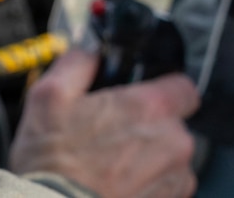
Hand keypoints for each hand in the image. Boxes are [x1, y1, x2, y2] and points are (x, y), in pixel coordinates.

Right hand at [8, 49, 199, 197]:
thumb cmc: (52, 162)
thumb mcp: (49, 95)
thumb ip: (78, 62)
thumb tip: (91, 49)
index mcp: (149, 108)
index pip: (184, 86)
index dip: (163, 87)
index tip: (143, 93)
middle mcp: (172, 143)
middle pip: (174, 123)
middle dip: (148, 124)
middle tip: (111, 130)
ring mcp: (173, 179)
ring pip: (171, 156)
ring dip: (149, 156)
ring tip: (110, 162)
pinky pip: (166, 186)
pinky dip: (147, 183)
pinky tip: (116, 182)